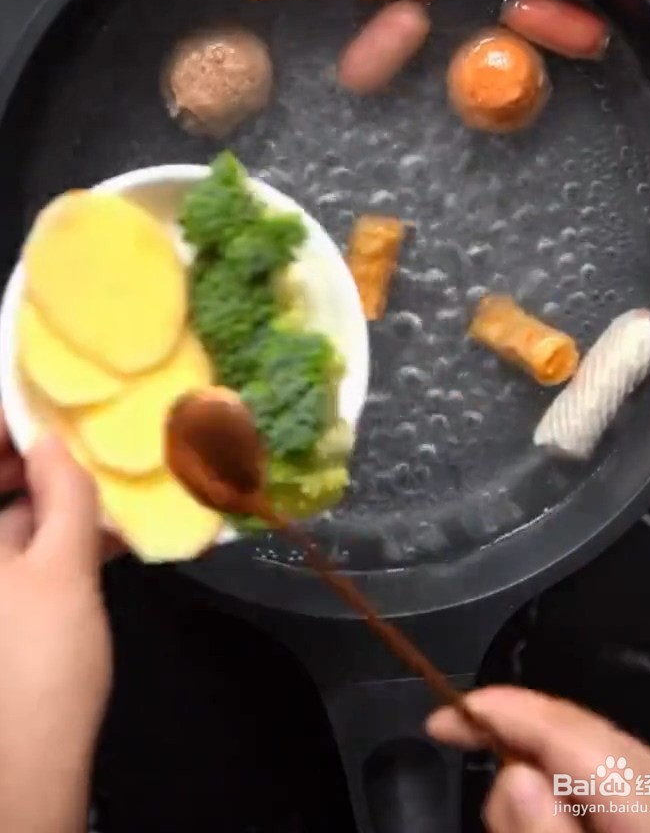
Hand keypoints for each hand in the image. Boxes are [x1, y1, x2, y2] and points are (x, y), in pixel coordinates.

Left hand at [0, 419, 110, 832]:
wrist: (19, 786)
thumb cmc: (36, 665)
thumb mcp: (64, 568)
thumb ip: (64, 492)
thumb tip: (54, 438)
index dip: (2, 416)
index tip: (45, 394)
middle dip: (29, 457)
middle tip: (87, 437)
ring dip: (45, 499)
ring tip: (108, 485)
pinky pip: (6, 556)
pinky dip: (44, 540)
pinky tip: (101, 537)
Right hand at [428, 686, 649, 831]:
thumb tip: (511, 775)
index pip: (567, 729)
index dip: (500, 711)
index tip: (440, 720)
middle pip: (578, 733)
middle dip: (515, 744)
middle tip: (461, 756)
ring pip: (590, 757)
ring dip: (539, 780)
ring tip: (517, 820)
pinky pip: (606, 785)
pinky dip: (567, 798)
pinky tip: (554, 820)